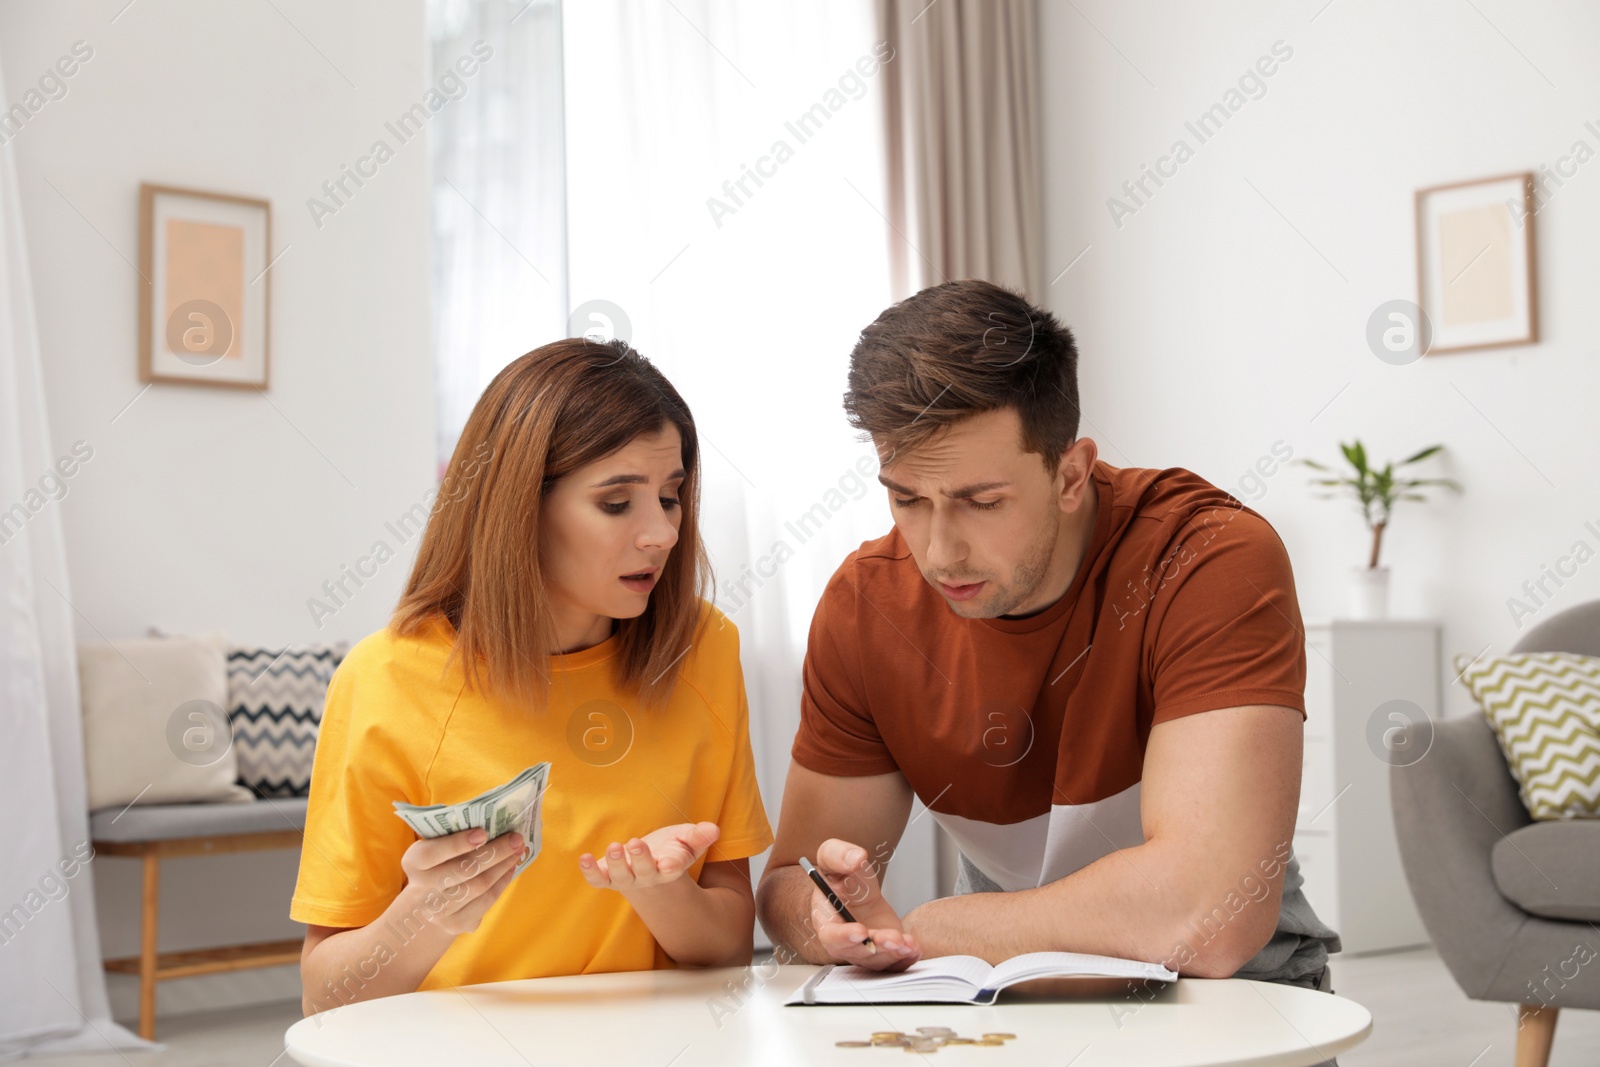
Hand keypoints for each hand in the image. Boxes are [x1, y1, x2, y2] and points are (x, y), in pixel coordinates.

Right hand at [398, 827, 523, 936]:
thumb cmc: (436, 865)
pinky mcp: (456, 923)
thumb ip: (452, 835)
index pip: (433, 853)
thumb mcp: (433, 848)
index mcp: (414, 863)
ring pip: (479, 885)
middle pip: (464, 869)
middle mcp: (423, 889)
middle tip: (516, 838)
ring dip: (503, 865)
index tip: (483, 832)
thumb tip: (492, 821)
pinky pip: (486, 901)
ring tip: (517, 850)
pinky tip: (510, 867)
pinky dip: (502, 882)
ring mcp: (439, 910)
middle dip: (495, 852)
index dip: (458, 843)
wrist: (424, 908)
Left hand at [579, 822, 720, 893]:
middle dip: (640, 859)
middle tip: (635, 843)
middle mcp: (648, 876)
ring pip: (621, 877)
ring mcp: (627, 879)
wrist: (650, 870)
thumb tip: (713, 829)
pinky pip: (598, 880)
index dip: (671, 864)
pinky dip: (590, 871)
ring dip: (617, 863)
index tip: (669, 861)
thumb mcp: (687, 841)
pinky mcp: (608, 877)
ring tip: (615, 846)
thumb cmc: (670, 850)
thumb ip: (699, 836)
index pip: (673, 868)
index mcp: (670, 867)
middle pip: (645, 871)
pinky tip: (584, 858)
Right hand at [809, 838, 920, 970]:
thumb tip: (855, 857)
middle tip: (894, 939)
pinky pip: (894, 962)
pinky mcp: (884, 951)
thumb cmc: (840, 877)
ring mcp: (865, 950)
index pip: (831, 935)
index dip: (844, 937)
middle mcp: (844, 941)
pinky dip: (906, 958)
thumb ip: (838, 854)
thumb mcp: (833, 856)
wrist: (855, 890)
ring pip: (878, 960)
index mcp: (826, 920)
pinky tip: (915, 949)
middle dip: (877, 948)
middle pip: (858, 953)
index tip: (860, 931)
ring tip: (909, 944)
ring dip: (894, 954)